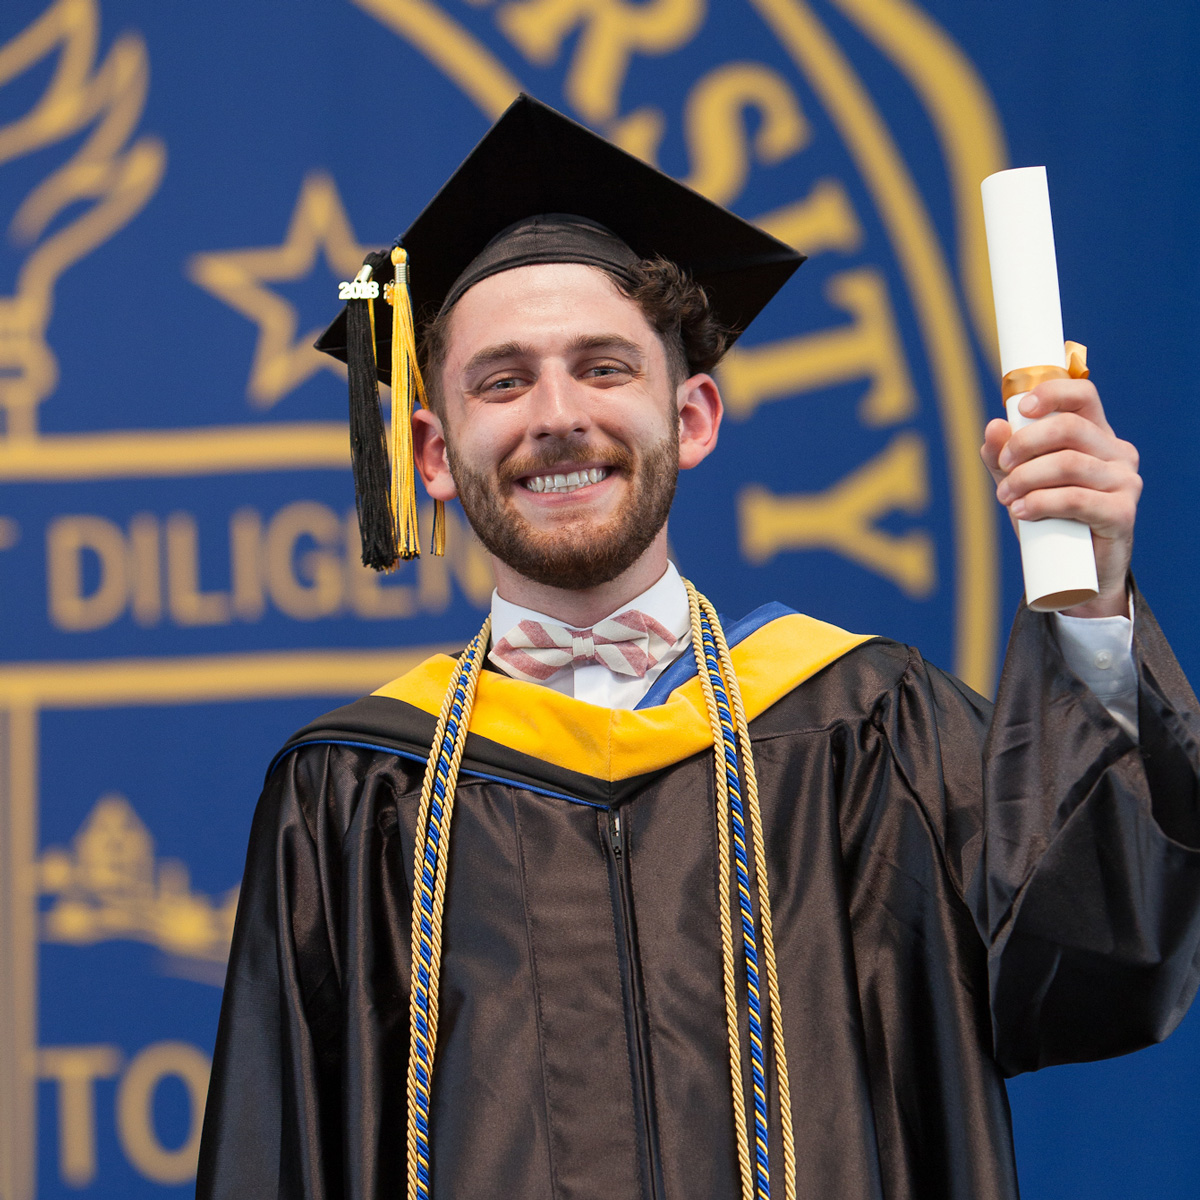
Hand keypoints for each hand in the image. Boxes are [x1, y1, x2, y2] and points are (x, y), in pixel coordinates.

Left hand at [980, 378, 1140, 617]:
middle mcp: (1117, 452)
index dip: (1052, 393)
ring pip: (1069, 463)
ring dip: (1026, 478)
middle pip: (1069, 428)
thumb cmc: (1050, 519)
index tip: (1021, 408)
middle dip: (1024, 444)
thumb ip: (1004, 457)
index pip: (1083, 394)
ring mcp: (1125, 482)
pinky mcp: (1123, 513)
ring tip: (1005, 497)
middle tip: (1002, 468)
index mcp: (1096, 435)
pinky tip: (1021, 511)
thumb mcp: (1021, 482)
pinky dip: (1042, 502)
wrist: (1076, 573)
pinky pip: (1078, 498)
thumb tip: (994, 426)